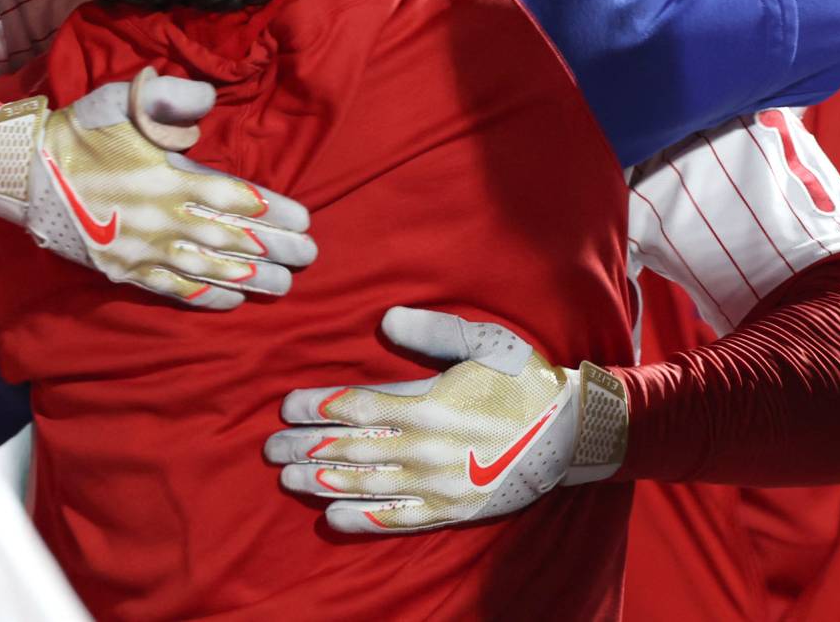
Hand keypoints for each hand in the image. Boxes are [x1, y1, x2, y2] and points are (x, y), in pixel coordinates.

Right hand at [0, 67, 315, 310]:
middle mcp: (164, 218)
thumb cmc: (82, 132)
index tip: (304, 220)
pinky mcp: (124, 270)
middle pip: (233, 240)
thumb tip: (207, 100)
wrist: (25, 173)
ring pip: (210, 270)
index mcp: (171, 177)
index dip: (274, 212)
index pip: (237, 198)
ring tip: (285, 286)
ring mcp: (144, 249)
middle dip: (276, 250)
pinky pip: (173, 289)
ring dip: (252, 279)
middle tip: (310, 257)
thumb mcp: (125, 100)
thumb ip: (171, 99)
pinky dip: (205, 296)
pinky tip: (232, 300)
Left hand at [264, 306, 628, 533]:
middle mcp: (424, 446)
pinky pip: (397, 518)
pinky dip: (360, 518)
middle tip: (269, 450)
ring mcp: (436, 482)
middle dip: (305, 446)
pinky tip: (331, 515)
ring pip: (364, 483)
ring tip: (288, 478)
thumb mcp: (482, 341)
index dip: (315, 407)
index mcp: (427, 402)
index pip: (356, 406)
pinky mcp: (450, 508)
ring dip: (322, 480)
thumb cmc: (523, 379)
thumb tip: (385, 321)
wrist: (569, 432)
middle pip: (350, 447)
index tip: (284, 408)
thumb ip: (431, 331)